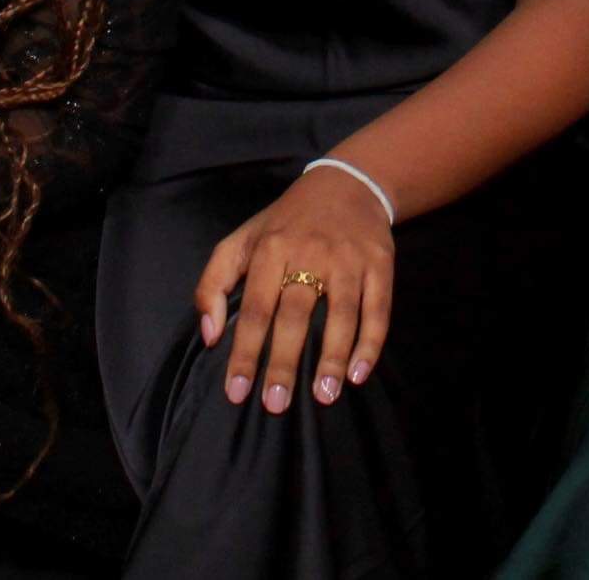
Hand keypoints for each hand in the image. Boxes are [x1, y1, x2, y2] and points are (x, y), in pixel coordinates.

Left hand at [195, 163, 395, 412]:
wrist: (348, 184)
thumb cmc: (286, 223)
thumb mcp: (242, 240)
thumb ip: (213, 283)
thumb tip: (210, 335)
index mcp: (271, 248)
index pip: (254, 308)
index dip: (244, 351)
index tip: (237, 391)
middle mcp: (310, 252)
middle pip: (295, 314)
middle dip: (284, 362)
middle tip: (276, 404)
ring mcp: (348, 259)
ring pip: (341, 313)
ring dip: (332, 358)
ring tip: (323, 396)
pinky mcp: (379, 263)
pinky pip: (378, 308)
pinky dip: (370, 343)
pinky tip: (359, 373)